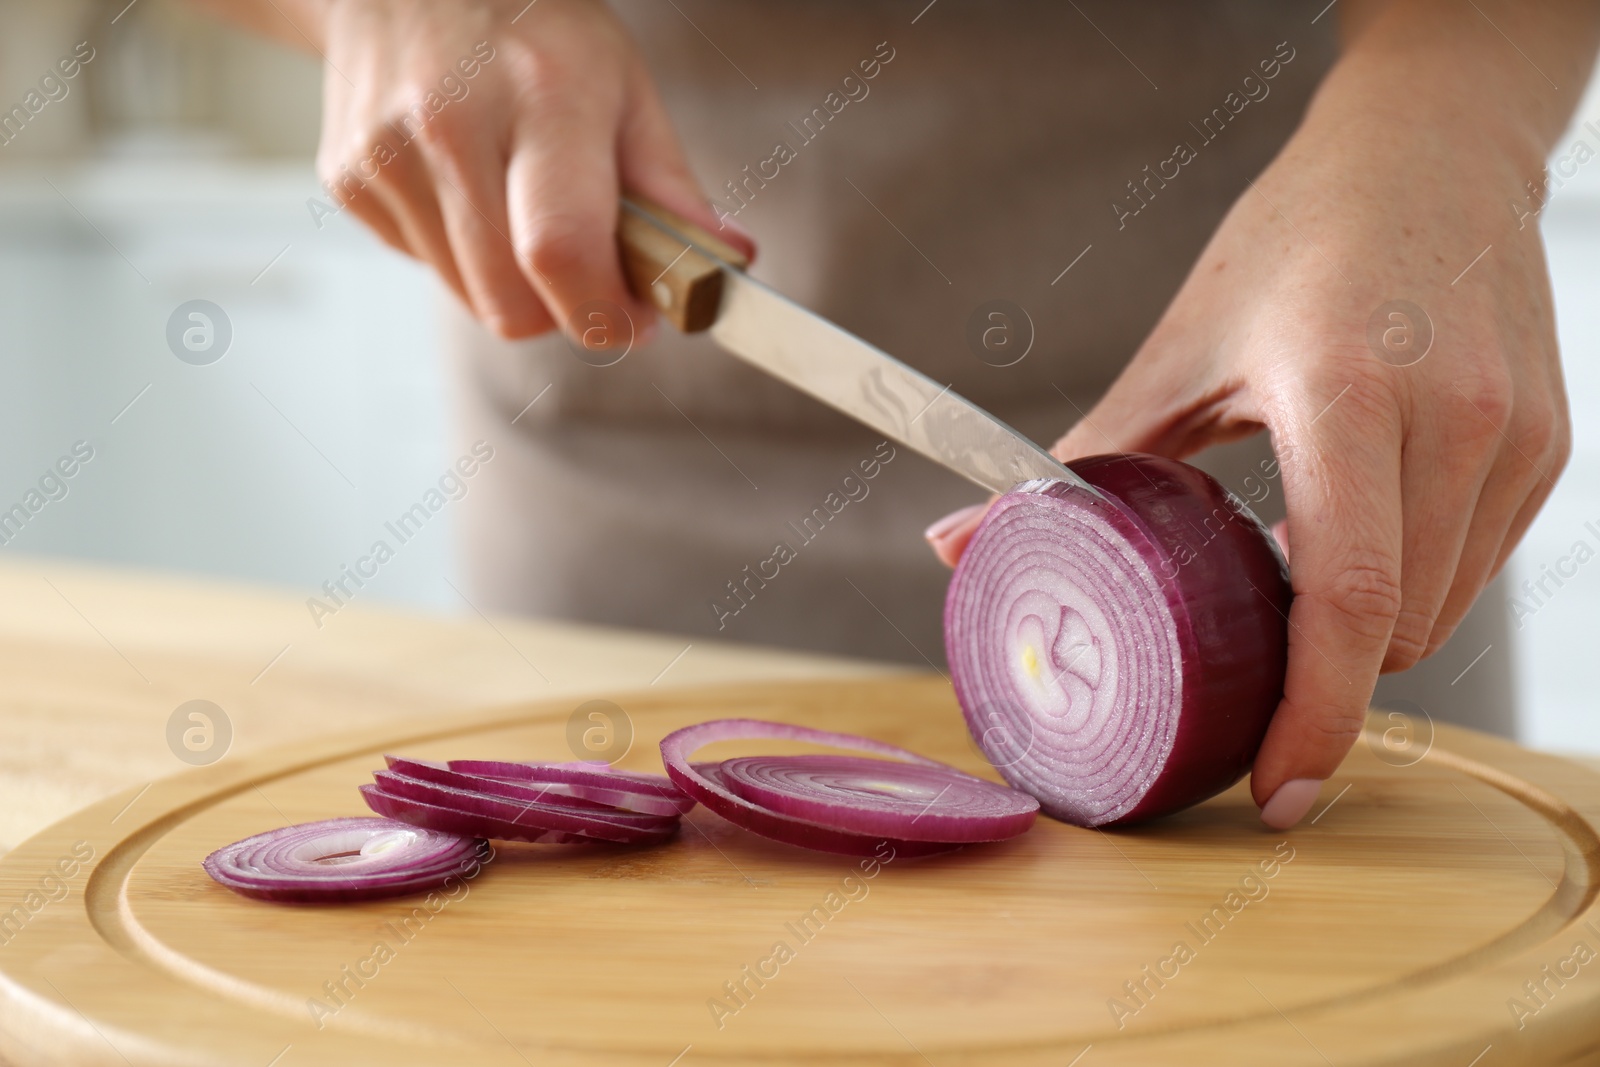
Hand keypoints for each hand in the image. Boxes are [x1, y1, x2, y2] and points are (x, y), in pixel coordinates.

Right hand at [315, 0, 753, 337]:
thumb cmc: (532, 31)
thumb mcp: (623, 85)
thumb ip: (670, 187)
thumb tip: (723, 265)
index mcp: (542, 95)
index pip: (562, 251)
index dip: (604, 313)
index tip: (635, 320)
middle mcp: (451, 123)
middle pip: (510, 304)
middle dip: (563, 311)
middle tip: (592, 273)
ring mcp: (386, 154)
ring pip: (471, 299)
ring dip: (513, 285)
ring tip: (523, 207)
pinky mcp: (347, 179)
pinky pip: (428, 269)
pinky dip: (463, 256)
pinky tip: (470, 189)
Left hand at [928, 28, 1573, 826]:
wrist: (1428, 153)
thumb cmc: (1292, 243)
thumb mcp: (1177, 354)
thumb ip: (1079, 466)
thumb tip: (958, 544)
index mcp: (1347, 394)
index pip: (1348, 599)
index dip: (1313, 716)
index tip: (1275, 789)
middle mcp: (1453, 418)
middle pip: (1393, 629)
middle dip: (1318, 676)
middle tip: (1244, 661)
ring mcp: (1518, 435)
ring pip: (1442, 612)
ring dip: (1363, 633)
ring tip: (1291, 581)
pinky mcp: (1549, 444)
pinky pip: (1475, 567)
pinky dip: (1410, 585)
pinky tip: (1352, 537)